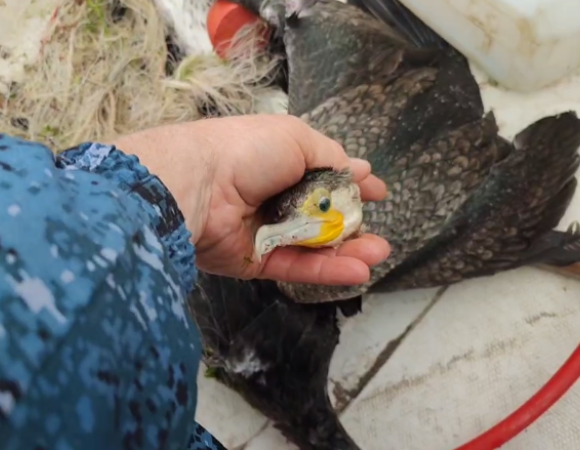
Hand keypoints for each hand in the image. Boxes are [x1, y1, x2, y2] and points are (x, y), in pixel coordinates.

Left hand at [113, 115, 389, 284]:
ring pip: (314, 245)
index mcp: (280, 159)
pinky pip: (297, 267)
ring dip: (349, 250)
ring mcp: (266, 230)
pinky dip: (328, 270)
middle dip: (354, 222)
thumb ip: (330, 158)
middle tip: (379, 233)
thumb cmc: (249, 152)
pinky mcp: (256, 261)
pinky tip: (359, 270)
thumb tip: (356, 171)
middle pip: (322, 214)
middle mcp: (274, 194)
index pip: (323, 173)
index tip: (377, 191)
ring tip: (380, 252)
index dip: (352, 182)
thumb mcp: (297, 138)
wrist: (199, 186)